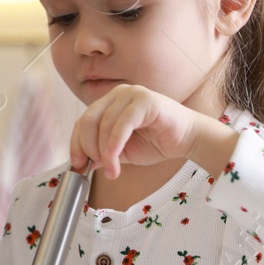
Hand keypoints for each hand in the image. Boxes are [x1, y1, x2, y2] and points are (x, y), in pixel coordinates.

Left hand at [69, 85, 238, 178]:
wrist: (188, 139)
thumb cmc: (157, 142)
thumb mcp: (122, 151)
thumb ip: (102, 153)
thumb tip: (82, 164)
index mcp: (109, 103)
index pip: (82, 122)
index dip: (76, 144)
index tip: (77, 165)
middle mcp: (118, 94)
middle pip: (87, 121)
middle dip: (87, 148)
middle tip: (94, 168)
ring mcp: (131, 94)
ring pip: (103, 124)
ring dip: (104, 153)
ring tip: (113, 171)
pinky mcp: (144, 100)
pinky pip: (121, 124)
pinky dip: (114, 145)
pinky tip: (115, 160)